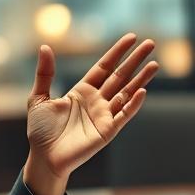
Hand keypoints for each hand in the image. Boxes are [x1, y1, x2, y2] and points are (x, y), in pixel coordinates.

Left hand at [26, 34, 157, 180]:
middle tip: (151, 43)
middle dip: (135, 60)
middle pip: (120, 76)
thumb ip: (45, 73)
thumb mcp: (39, 97)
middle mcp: (97, 101)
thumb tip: (44, 46)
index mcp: (83, 90)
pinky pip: (123, 115)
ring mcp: (104, 115)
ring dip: (141, 79)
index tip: (131, 37)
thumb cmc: (41, 131)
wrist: (43, 157)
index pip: (105, 67)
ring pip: (127, 93)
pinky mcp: (107, 131)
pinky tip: (142, 91)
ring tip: (155, 65)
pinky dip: (133, 104)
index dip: (118, 52)